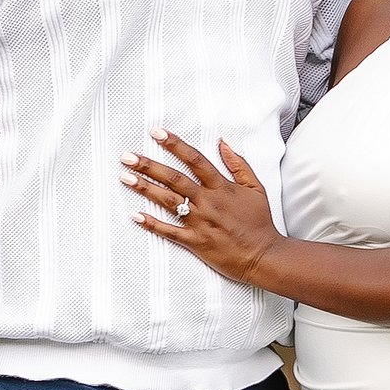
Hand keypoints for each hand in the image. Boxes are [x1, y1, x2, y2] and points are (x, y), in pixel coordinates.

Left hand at [125, 133, 282, 288]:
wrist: (264, 256)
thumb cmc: (260, 222)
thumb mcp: (255, 188)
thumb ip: (239, 164)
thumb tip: (222, 142)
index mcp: (222, 187)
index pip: (195, 160)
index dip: (175, 145)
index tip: (156, 133)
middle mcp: (208, 202)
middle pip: (174, 178)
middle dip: (149, 165)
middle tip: (127, 156)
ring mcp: (200, 222)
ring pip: (168, 201)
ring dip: (145, 188)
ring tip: (125, 177)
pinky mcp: (195, 242)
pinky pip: (170, 231)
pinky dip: (152, 223)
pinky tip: (135, 215)